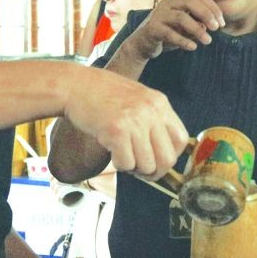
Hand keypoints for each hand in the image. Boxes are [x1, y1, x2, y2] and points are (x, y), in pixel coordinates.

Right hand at [63, 68, 188, 180]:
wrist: (75, 86)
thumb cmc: (103, 94)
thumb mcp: (138, 99)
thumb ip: (153, 120)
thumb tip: (164, 154)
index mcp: (159, 102)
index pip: (181, 140)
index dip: (171, 156)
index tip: (158, 160)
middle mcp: (150, 111)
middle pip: (168, 158)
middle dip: (154, 171)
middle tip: (141, 170)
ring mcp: (134, 120)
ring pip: (147, 165)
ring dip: (134, 168)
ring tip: (122, 155)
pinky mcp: (116, 131)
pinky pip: (126, 164)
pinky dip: (119, 165)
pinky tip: (111, 150)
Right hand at [121, 0, 224, 61]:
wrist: (142, 44)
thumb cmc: (167, 34)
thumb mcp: (185, 30)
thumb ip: (196, 25)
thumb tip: (207, 26)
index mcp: (178, 1)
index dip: (213, 9)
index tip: (222, 23)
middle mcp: (168, 5)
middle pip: (191, 2)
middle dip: (207, 14)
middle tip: (217, 28)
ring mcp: (159, 15)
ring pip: (181, 17)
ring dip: (197, 29)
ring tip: (208, 41)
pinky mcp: (152, 29)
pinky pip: (169, 33)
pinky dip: (183, 40)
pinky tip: (193, 47)